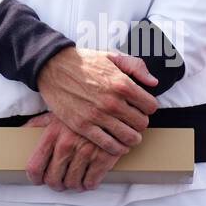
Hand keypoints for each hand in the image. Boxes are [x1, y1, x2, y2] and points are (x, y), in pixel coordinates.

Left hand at [24, 113, 119, 191]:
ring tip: (74, 179)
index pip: (35, 166)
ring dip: (73, 184)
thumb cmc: (79, 110)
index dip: (35, 178)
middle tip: (59, 181)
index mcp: (52, 134)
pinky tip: (88, 177)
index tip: (39, 180)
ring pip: (72, 183)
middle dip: (55, 183)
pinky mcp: (104, 158)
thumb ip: (36, 123)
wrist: (109, 105)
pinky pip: (91, 182)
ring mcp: (85, 152)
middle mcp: (67, 144)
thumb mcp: (54, 113)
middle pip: (53, 179)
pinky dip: (88, 184)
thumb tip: (21, 129)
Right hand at [35, 48, 159, 155]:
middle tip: (132, 120)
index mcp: (122, 83)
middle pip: (142, 124)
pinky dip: (117, 148)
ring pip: (129, 137)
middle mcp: (113, 102)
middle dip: (139, 122)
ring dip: (131, 138)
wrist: (52, 66)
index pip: (151, 106)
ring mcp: (98, 116)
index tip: (140, 107)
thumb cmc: (83, 61)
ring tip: (127, 134)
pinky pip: (109, 145)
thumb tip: (153, 82)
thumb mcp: (112, 57)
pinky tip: (117, 144)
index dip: (147, 107)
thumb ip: (136, 67)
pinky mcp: (83, 126)